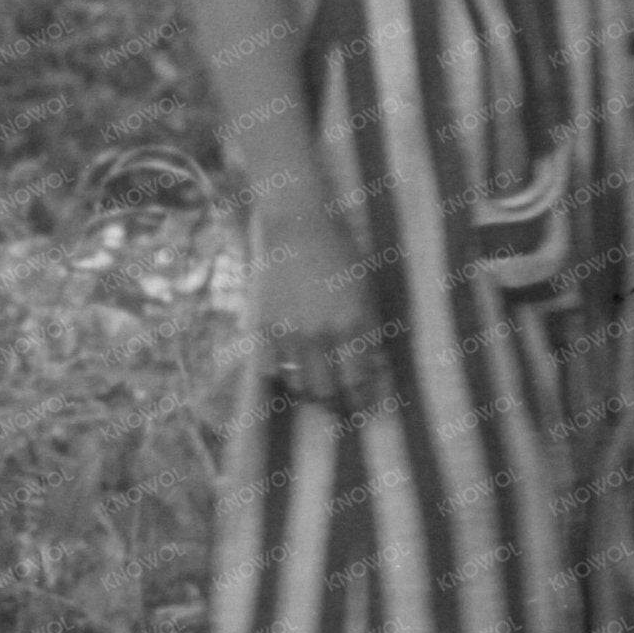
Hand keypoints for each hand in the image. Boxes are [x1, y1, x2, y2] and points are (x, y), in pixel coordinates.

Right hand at [250, 212, 391, 414]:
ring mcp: (289, 333)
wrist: (297, 223)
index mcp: (352, 324)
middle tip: (339, 406)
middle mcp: (321, 335)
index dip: (362, 401)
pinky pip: (269, 370)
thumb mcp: (364, 290)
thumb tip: (370, 366)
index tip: (364, 408)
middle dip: (335, 403)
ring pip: (298, 386)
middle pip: (327, 391)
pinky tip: (287, 370)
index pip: (359, 382)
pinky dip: (279, 376)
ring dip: (308, 391)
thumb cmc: (340, 251)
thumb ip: (367, 329)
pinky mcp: (263, 327)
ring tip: (314, 389)